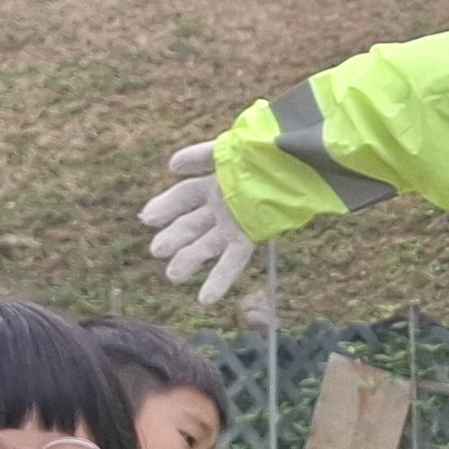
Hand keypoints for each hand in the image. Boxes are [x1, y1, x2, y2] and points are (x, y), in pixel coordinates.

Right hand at [139, 141, 256, 305]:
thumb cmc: (268, 152)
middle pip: (191, 224)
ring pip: (206, 245)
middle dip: (174, 237)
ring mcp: (235, 224)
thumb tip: (171, 166)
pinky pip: (232, 261)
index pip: (184, 196)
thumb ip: (200, 157)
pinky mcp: (251, 236)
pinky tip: (205, 299)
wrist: (300, 162)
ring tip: (173, 276)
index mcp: (217, 182)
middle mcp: (223, 206)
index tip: (148, 218)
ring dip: (189, 260)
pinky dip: (218, 279)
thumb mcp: (230, 149)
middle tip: (156, 250)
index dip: (165, 206)